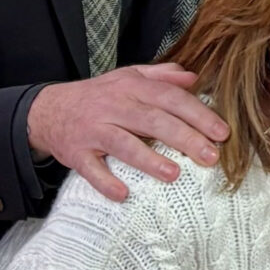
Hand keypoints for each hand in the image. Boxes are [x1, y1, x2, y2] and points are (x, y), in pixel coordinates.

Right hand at [26, 66, 227, 203]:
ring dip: (148, 159)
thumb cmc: (98, 96)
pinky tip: (123, 193)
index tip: (222, 132)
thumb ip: (160, 76)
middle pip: (152, 120)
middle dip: (184, 138)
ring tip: (174, 174)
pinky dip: (105, 181)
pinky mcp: (76, 153)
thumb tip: (193, 77)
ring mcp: (93, 130)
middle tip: (211, 156)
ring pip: (123, 144)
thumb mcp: (127, 77)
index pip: (170, 97)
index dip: (197, 114)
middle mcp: (113, 106)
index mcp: (131, 87)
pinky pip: (90, 169)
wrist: (47, 110)